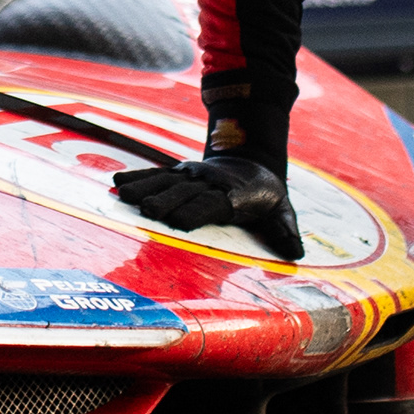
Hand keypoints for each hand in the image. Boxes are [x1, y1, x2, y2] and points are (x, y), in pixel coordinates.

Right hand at [116, 155, 306, 260]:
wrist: (251, 159)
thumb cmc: (265, 194)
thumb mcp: (282, 210)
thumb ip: (285, 231)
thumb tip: (296, 254)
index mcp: (233, 195)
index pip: (212, 202)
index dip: (196, 211)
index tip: (178, 221)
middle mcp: (209, 182)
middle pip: (184, 192)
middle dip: (166, 201)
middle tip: (146, 211)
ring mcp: (191, 175)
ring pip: (166, 181)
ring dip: (144, 187)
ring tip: (123, 196)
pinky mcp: (178, 172)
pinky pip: (156, 174)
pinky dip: (136, 177)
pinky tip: (117, 183)